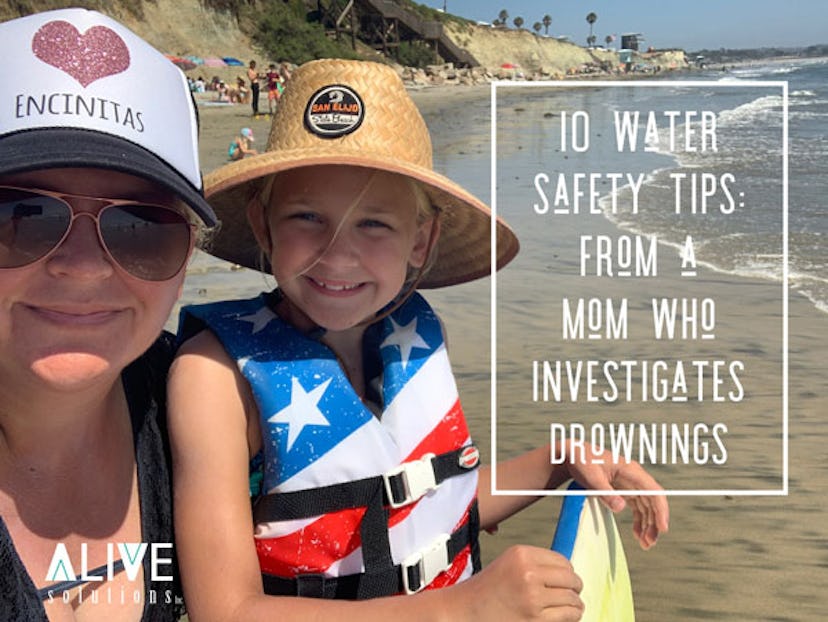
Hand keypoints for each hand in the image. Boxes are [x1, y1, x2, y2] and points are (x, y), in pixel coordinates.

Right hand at [459, 545, 582, 620]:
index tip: (566, 581)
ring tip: (570, 608)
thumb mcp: (509, 564)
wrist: (465, 611)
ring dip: (575, 605)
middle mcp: (528, 572)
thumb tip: (568, 573)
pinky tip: (566, 617)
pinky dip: (571, 616)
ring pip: (572, 599)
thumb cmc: (487, 590)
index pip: (562, 561)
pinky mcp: (535, 619)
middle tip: (572, 595)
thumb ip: (534, 564)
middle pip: (571, 579)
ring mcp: (532, 596)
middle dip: (575, 588)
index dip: (568, 573)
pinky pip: (568, 615)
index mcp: (522, 554)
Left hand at [560, 443, 668, 548]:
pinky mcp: (624, 490)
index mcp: (631, 471)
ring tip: (646, 544)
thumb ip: (606, 493)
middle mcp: (635, 477)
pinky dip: (639, 521)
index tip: (663, 528)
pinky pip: (637, 507)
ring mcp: (631, 484)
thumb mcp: (591, 478)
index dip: (661, 510)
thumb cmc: (583, 462)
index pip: (654, 491)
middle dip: (654, 523)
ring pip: (647, 506)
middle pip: (653, 502)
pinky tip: (637, 534)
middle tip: (650, 543)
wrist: (574, 455)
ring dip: (648, 525)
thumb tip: (621, 508)